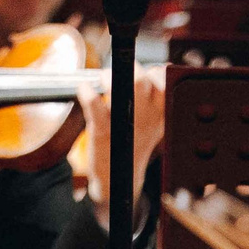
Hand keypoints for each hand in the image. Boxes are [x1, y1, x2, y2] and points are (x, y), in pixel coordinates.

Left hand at [80, 66, 168, 233]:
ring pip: (126, 89)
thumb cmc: (134, 144)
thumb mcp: (152, 123)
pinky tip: (85, 89)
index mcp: (158, 113)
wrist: (117, 181)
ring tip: (103, 78)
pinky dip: (88, 93)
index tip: (144, 73)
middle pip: (143, 80)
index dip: (154, 72)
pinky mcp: (101, 132)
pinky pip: (95, 106)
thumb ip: (156, 97)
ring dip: (111, 77)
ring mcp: (123, 123)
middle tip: (120, 72)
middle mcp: (145, 116)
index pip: (164, 82)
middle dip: (131, 69)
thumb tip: (162, 68)